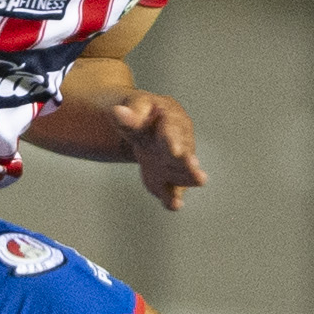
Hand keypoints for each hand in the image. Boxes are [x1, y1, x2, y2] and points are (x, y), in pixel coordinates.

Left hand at [111, 93, 208, 210]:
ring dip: (189, 180)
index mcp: (172, 121)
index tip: (173, 150)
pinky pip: (173, 191)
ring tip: (194, 186)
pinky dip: (173, 199)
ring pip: (184, 174)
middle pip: (185, 154)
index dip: (173, 141)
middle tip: (196, 171)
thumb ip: (129, 114)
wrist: (146, 126)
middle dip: (188, 163)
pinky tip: (174, 206)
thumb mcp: (135, 107)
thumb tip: (118, 113)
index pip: (172, 131)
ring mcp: (177, 163)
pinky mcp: (170, 180)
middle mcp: (180, 143)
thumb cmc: (143, 113)